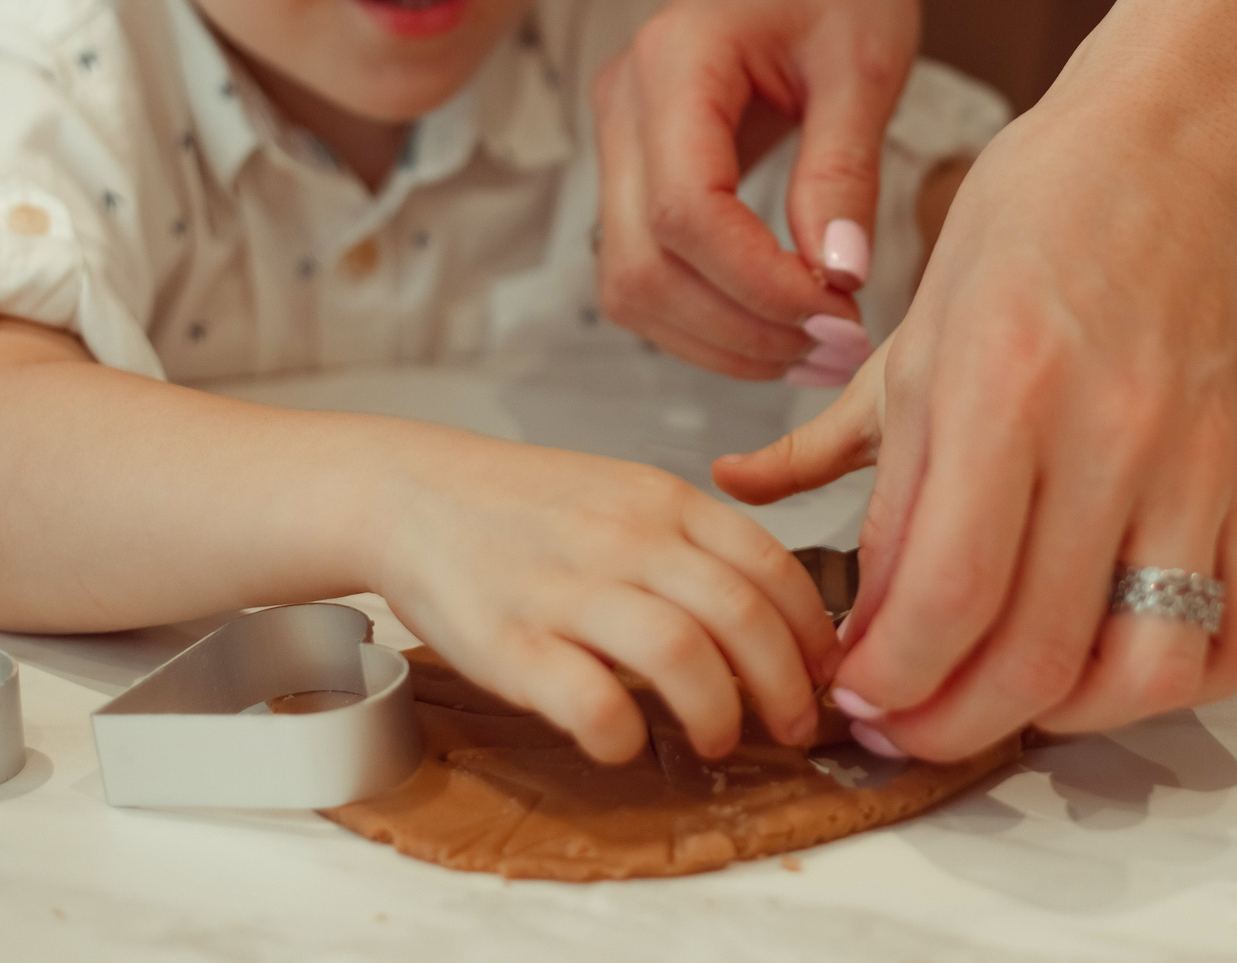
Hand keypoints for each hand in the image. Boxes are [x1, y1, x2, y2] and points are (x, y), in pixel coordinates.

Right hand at [370, 426, 840, 763]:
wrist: (411, 493)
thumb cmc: (525, 507)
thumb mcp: (623, 493)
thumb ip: (691, 541)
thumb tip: (774, 613)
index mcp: (660, 500)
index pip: (769, 563)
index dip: (812, 631)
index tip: (825, 674)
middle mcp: (622, 539)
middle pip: (740, 615)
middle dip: (786, 685)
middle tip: (794, 726)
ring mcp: (565, 590)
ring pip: (680, 653)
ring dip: (718, 711)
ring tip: (719, 739)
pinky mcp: (509, 643)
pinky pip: (589, 700)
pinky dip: (623, 734)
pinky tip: (626, 742)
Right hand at [600, 0, 918, 382]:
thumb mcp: (867, 61)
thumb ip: (844, 170)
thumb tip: (837, 280)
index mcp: (676, 61)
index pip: (688, 212)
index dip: (759, 285)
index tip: (842, 315)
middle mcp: (622, 103)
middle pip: (641, 269)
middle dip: (738, 333)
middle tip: (839, 350)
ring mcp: (616, 140)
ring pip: (629, 288)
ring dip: (719, 342)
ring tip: (818, 349)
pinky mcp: (633, 169)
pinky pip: (646, 272)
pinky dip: (707, 319)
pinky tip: (783, 323)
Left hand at [715, 91, 1236, 759]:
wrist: (1171, 149)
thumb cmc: (1036, 219)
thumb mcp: (912, 327)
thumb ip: (835, 443)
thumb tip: (751, 508)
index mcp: (1004, 386)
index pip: (947, 591)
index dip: (888, 676)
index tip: (850, 692)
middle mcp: (1109, 436)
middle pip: (1032, 654)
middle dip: (944, 724)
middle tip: (898, 723)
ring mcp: (1193, 468)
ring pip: (1143, 671)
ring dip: (1058, 723)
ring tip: (998, 701)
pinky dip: (1181, 685)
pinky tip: (1109, 664)